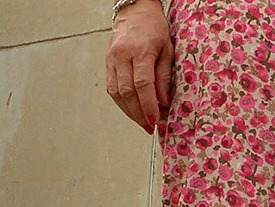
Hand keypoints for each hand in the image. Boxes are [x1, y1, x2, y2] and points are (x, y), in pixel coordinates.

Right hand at [104, 0, 172, 130]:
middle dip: (139, 114)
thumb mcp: (167, 49)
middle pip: (127, 92)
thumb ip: (164, 76)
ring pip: (116, 93)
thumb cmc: (154, 27)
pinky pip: (111, 87)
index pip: (142, 84)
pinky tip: (132, 110)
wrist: (134, 9)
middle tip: (149, 127)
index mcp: (140, 51)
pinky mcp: (107, 62)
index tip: (155, 120)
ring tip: (142, 122)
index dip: (148, 106)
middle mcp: (122, 55)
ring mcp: (112, 59)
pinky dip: (121, 102)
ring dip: (129, 112)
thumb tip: (163, 102)